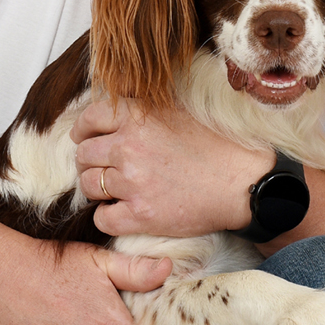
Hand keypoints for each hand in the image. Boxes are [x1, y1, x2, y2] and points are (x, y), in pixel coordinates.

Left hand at [73, 99, 268, 237]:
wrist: (242, 183)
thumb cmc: (215, 146)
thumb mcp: (177, 110)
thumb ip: (143, 108)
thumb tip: (115, 106)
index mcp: (137, 116)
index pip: (89, 118)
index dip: (83, 130)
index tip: (85, 138)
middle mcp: (129, 146)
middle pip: (83, 154)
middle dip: (89, 162)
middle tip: (102, 168)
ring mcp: (132, 181)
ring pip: (88, 185)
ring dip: (97, 189)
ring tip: (115, 190)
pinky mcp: (140, 214)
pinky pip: (102, 218)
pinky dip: (107, 216)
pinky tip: (122, 212)